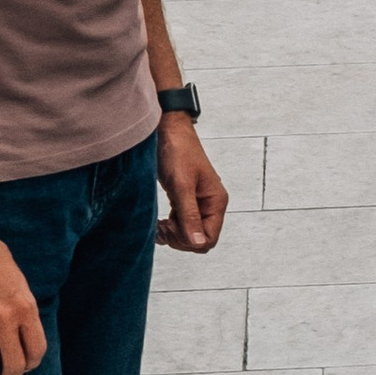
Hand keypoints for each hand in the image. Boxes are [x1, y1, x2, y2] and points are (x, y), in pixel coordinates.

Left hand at [156, 112, 227, 255]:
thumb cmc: (178, 151)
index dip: (189, 240)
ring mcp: (198, 203)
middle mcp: (210, 205)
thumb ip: (189, 215)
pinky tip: (159, 222)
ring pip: (189, 233)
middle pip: (200, 239)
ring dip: (173, 234)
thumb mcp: (182, 185)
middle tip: (163, 226)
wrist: (168, 131)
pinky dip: (170, 227)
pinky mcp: (185, 200)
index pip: (209, 238)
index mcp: (216, 202)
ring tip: (159, 224)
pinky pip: (181, 224)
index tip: (171, 226)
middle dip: (180, 238)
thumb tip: (198, 243)